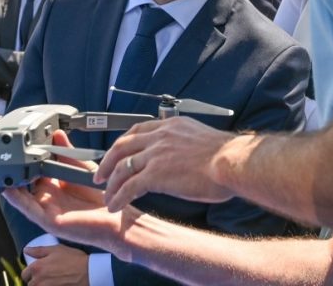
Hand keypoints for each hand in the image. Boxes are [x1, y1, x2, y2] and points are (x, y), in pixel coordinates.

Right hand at [3, 131, 134, 258]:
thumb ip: (67, 153)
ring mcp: (47, 209)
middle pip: (25, 181)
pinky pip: (28, 209)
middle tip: (3, 155)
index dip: (26, 158)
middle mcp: (48, 196)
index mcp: (55, 184)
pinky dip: (17, 199)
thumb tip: (56, 134)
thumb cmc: (101, 197)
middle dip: (14, 169)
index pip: (34, 169)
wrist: (116, 219)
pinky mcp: (49, 221)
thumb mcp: (82, 168)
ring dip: (10, 184)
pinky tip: (9, 189)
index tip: (18, 144)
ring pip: (22, 195)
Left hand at [22, 244, 88, 285]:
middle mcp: (38, 281)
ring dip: (42, 285)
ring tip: (52, 281)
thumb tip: (26, 250)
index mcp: (37, 267)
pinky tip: (57, 284)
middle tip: (47, 276)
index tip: (38, 271)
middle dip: (36, 281)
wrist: (88, 272)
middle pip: (30, 284)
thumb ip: (39, 250)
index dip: (30, 273)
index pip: (25, 274)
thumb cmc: (74, 259)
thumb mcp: (57, 249)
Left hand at [94, 117, 235, 212]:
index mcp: (171, 125)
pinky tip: (115, 206)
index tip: (116, 153)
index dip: (123, 143)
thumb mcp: (202, 137)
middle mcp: (159, 136)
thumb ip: (186, 142)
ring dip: (111, 184)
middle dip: (108, 162)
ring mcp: (156, 154)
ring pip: (122, 168)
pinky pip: (129, 187)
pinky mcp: (156, 174)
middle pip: (122, 146)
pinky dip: (118, 197)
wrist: (232, 162)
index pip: (137, 130)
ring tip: (107, 196)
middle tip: (100, 175)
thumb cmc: (227, 156)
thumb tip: (186, 153)